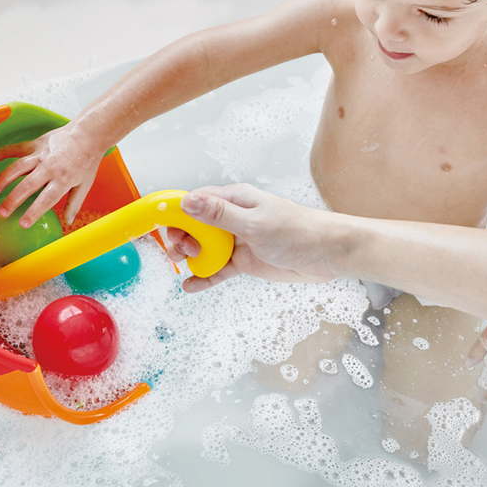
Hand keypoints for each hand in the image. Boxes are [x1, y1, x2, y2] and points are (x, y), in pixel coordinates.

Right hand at [0, 123, 104, 227]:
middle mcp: (50, 167)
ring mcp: (41, 155)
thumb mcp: (85, 185)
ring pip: (18, 167)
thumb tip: (68, 222)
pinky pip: (17, 148)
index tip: (22, 224)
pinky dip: (4, 151)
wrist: (88, 135)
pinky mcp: (36, 144)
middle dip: (13, 200)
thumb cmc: (87, 161)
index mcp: (63, 180)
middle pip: (28, 186)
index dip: (33, 212)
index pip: (46, 200)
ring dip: (4, 179)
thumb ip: (74, 204)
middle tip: (2, 212)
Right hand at [166, 184, 338, 292]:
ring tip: (184, 266)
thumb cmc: (299, 231)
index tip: (157, 220)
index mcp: (235, 200)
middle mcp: (233, 218)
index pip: (196, 201)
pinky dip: (204, 277)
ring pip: (204, 248)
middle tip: (180, 250)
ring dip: (191, 257)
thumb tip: (189, 202)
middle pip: (195, 226)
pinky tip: (190, 285)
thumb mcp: (254, 223)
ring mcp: (238, 240)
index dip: (175, 211)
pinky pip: (218, 269)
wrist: (329, 255)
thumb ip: (219, 215)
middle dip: (182, 237)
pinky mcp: (245, 261)